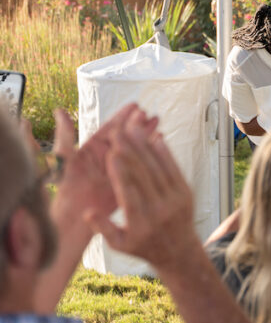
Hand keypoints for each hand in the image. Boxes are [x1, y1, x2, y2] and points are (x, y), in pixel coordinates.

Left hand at [53, 104, 157, 226]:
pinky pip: (141, 163)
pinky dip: (150, 152)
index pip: (111, 128)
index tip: (136, 106)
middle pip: (125, 136)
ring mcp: (118, 167)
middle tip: (150, 114)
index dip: (123, 117)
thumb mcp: (65, 157)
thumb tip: (59, 111)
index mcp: (94, 148)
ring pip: (134, 147)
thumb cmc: (67, 187)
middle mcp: (107, 155)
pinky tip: (159, 142)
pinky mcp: (127, 179)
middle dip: (138, 124)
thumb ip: (66, 134)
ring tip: (158, 124)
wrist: (74, 216)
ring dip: (146, 135)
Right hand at [86, 114, 194, 270]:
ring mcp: (175, 200)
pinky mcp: (186, 192)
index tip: (111, 153)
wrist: (179, 251)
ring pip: (159, 168)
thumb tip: (87, 211)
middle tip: (118, 131)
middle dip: (130, 151)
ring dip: (146, 146)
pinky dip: (165, 153)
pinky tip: (155, 137)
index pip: (128, 193)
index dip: (120, 172)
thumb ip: (103, 228)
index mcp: (140, 223)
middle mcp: (159, 210)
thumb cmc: (142, 246)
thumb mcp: (119, 244)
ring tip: (133, 128)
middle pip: (143, 175)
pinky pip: (174, 169)